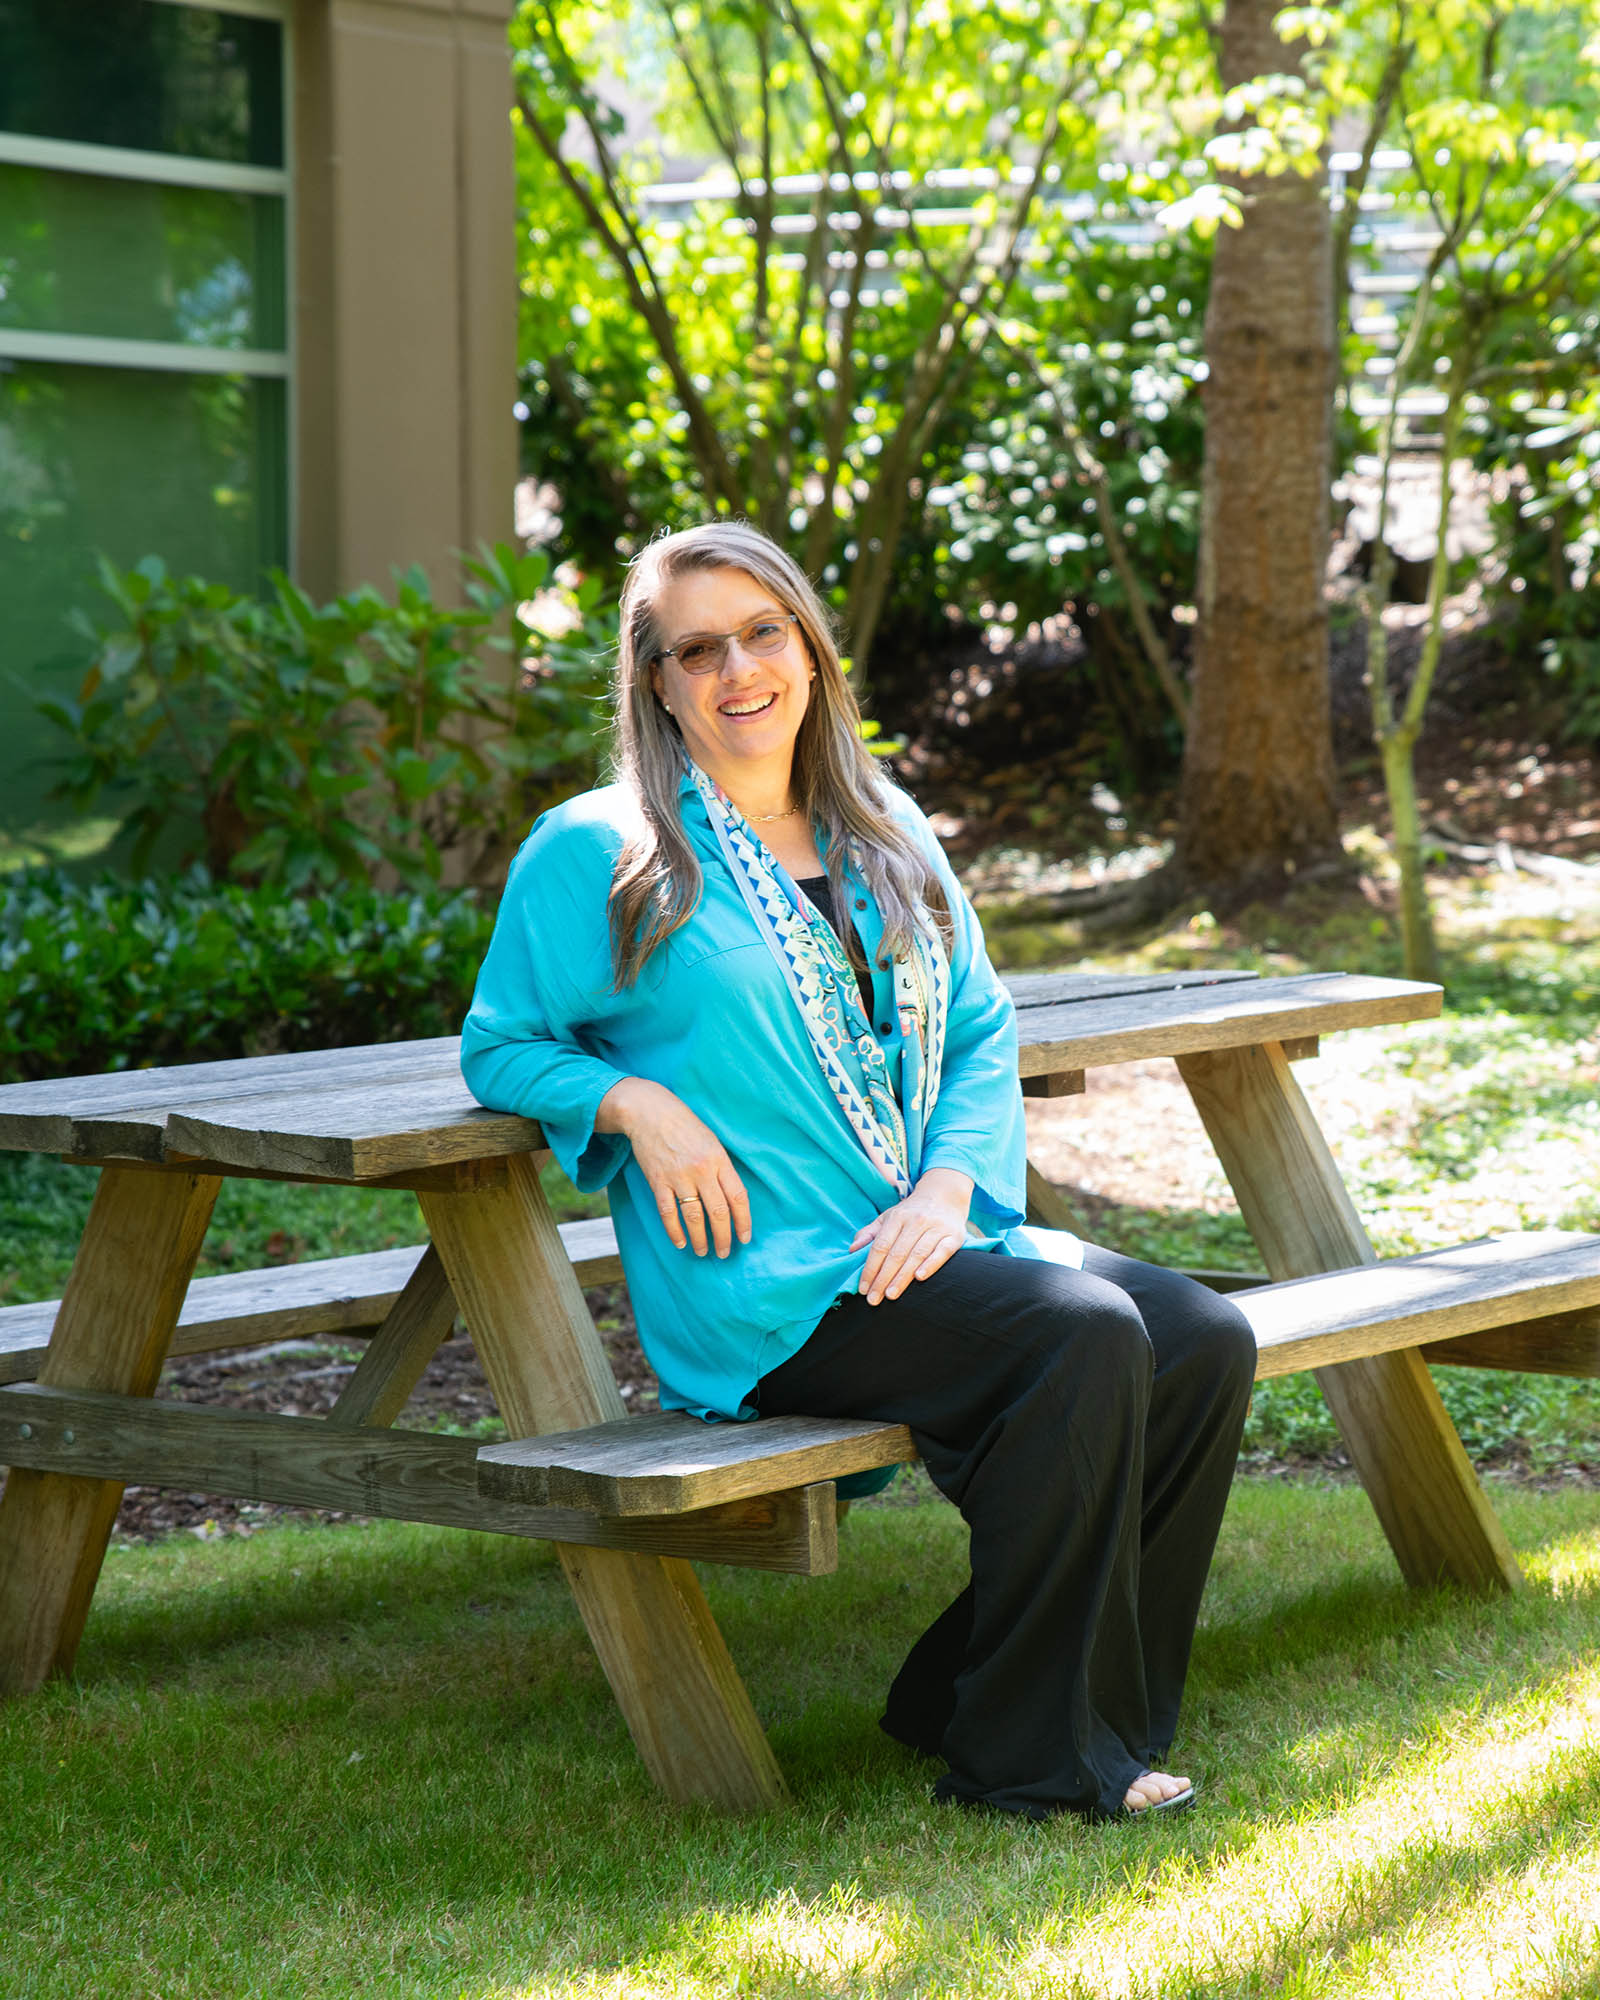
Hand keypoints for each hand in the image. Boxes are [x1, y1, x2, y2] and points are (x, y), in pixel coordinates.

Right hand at [596, 1077, 751, 1257]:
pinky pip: (668, 1213)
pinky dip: (675, 1231)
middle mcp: (702, 1170)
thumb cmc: (686, 1126)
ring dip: (700, 1239)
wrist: (650, 1113)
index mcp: (720, 1160)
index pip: (738, 1197)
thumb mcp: (712, 1142)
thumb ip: (722, 1169)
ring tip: (704, 1252)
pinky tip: (681, 1242)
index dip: (744, 1222)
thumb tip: (731, 1200)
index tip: (745, 1238)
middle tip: (724, 1252)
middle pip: (718, 1212)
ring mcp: (679, 1177)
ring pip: (694, 1217)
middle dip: (723, 1237)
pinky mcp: (658, 1181)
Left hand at [850, 1169, 972, 1304]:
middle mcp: (916, 1221)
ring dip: (902, 1277)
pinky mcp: (954, 1236)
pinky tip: (919, 1278)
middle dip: (883, 1278)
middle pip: (896, 1254)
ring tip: (890, 1295)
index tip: (863, 1288)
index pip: (880, 1246)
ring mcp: (936, 1228)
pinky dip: (931, 1265)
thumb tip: (852, 1250)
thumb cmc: (911, 1212)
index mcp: (897, 1218)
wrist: (945, 1195)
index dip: (870, 1268)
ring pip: (917, 1255)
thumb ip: (870, 1233)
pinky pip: (942, 1252)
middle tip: (873, 1299)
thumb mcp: (889, 1217)